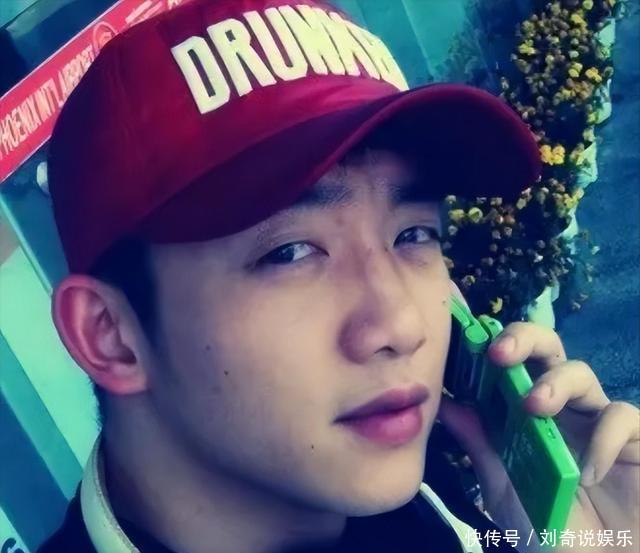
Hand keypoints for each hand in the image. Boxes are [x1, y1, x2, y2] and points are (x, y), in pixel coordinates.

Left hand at [437, 320, 639, 551]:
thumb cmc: (545, 526)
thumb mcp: (502, 486)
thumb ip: (479, 444)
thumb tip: (444, 403)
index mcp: (522, 412)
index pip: (508, 364)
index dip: (489, 344)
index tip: (467, 338)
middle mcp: (558, 406)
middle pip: (545, 349)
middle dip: (522, 339)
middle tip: (499, 354)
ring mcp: (595, 420)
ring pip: (580, 373)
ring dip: (555, 383)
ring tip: (534, 408)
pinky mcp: (633, 439)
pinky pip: (622, 416)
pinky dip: (603, 438)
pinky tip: (588, 473)